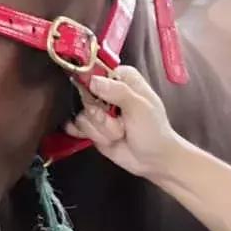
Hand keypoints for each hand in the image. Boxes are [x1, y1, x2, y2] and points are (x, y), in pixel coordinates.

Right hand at [65, 66, 183, 178]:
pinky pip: (77, 126)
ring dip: (102, 130)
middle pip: (85, 96)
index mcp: (122, 77)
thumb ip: (118, 92)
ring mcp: (98, 109)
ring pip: (82, 115)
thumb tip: (92, 81)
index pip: (95, 71)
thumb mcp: (139, 108)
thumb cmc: (153, 130)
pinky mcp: (91, 125)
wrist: (153, 159)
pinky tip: (101, 138)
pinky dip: (89, 134)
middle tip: (120, 123)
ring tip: (119, 134)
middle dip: (101, 116)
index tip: (105, 102)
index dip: (94, 86)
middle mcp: (107, 90)